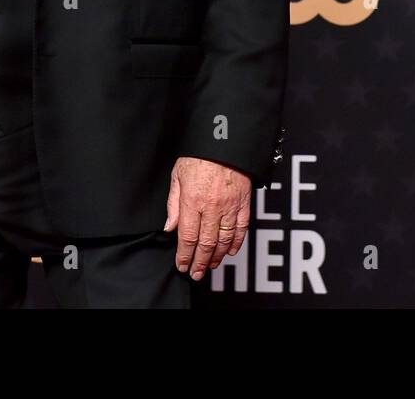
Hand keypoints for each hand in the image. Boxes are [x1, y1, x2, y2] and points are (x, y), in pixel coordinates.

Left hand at [162, 157, 250, 279]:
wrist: (226, 140)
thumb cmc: (200, 154)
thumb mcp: (178, 175)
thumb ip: (173, 203)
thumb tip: (170, 227)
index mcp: (193, 200)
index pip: (188, 236)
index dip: (184, 255)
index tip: (182, 265)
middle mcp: (212, 206)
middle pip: (206, 243)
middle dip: (199, 261)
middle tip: (196, 273)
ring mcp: (230, 206)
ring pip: (225, 239)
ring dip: (217, 256)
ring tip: (210, 265)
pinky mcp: (244, 202)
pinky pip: (242, 228)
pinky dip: (236, 242)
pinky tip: (230, 250)